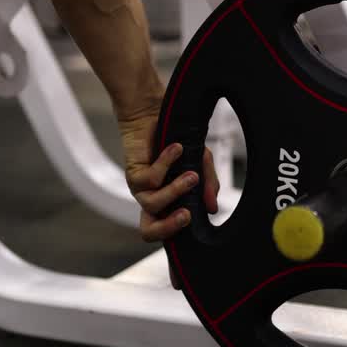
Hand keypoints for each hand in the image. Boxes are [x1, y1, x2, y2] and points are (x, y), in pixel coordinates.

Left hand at [119, 112, 219, 243]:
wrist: (154, 114)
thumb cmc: (177, 140)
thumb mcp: (201, 163)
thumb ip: (209, 185)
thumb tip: (212, 208)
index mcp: (167, 202)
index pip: (166, 231)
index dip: (177, 232)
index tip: (198, 219)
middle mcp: (152, 199)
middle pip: (149, 231)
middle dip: (168, 228)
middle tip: (187, 216)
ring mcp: (140, 188)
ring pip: (153, 205)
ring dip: (175, 190)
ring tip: (192, 176)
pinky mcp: (133, 173)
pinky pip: (151, 178)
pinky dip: (166, 164)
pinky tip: (177, 149)